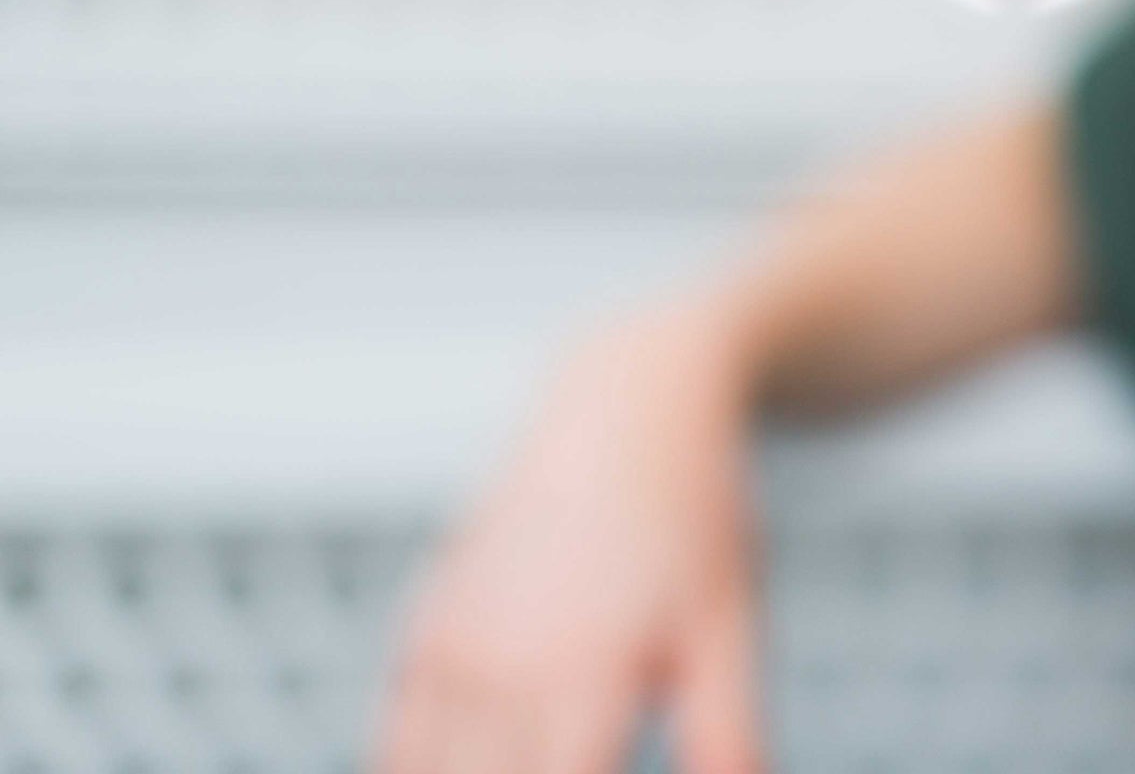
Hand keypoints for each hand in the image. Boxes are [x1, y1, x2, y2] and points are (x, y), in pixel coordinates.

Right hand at [378, 297, 763, 773]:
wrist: (626, 407)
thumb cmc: (689, 517)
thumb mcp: (729, 628)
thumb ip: (727, 734)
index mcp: (581, 677)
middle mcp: (499, 670)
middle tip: (575, 759)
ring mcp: (452, 648)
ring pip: (420, 772)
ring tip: (530, 757)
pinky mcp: (426, 626)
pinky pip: (395, 734)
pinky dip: (417, 762)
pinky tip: (469, 757)